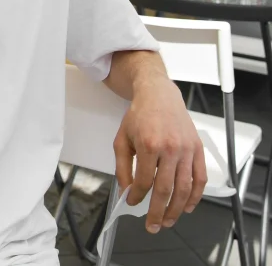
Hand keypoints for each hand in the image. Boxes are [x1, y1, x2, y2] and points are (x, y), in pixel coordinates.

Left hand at [113, 77, 205, 232]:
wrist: (159, 97)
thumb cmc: (139, 117)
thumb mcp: (122, 140)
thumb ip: (122, 167)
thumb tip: (127, 191)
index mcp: (149, 145)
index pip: (144, 180)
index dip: (137, 196)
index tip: (132, 204)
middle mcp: (170, 149)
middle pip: (166, 189)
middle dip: (158, 211)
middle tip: (152, 225)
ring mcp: (187, 150)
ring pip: (184, 188)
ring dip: (177, 209)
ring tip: (168, 221)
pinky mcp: (198, 150)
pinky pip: (200, 178)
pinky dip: (195, 196)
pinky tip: (188, 206)